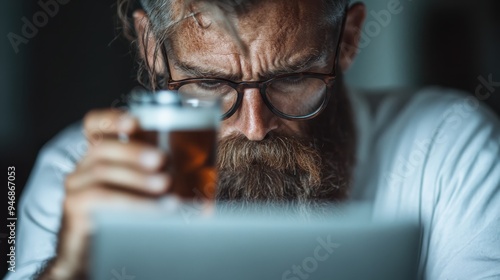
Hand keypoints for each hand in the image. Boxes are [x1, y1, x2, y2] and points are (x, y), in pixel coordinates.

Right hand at [38, 109, 169, 278]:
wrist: (97, 254)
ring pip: (102, 172)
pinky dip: (132, 201)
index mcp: (101, 157)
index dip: (111, 119)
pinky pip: (101, 199)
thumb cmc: (127, 218)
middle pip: (102, 148)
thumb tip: (209, 174)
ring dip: (137, 177)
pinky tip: (154, 207)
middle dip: (133, 151)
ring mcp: (76, 187)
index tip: (134, 122)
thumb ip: (167, 177)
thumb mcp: (146, 192)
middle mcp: (84, 167)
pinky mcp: (74, 208)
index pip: (94, 126)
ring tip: (164, 184)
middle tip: (161, 159)